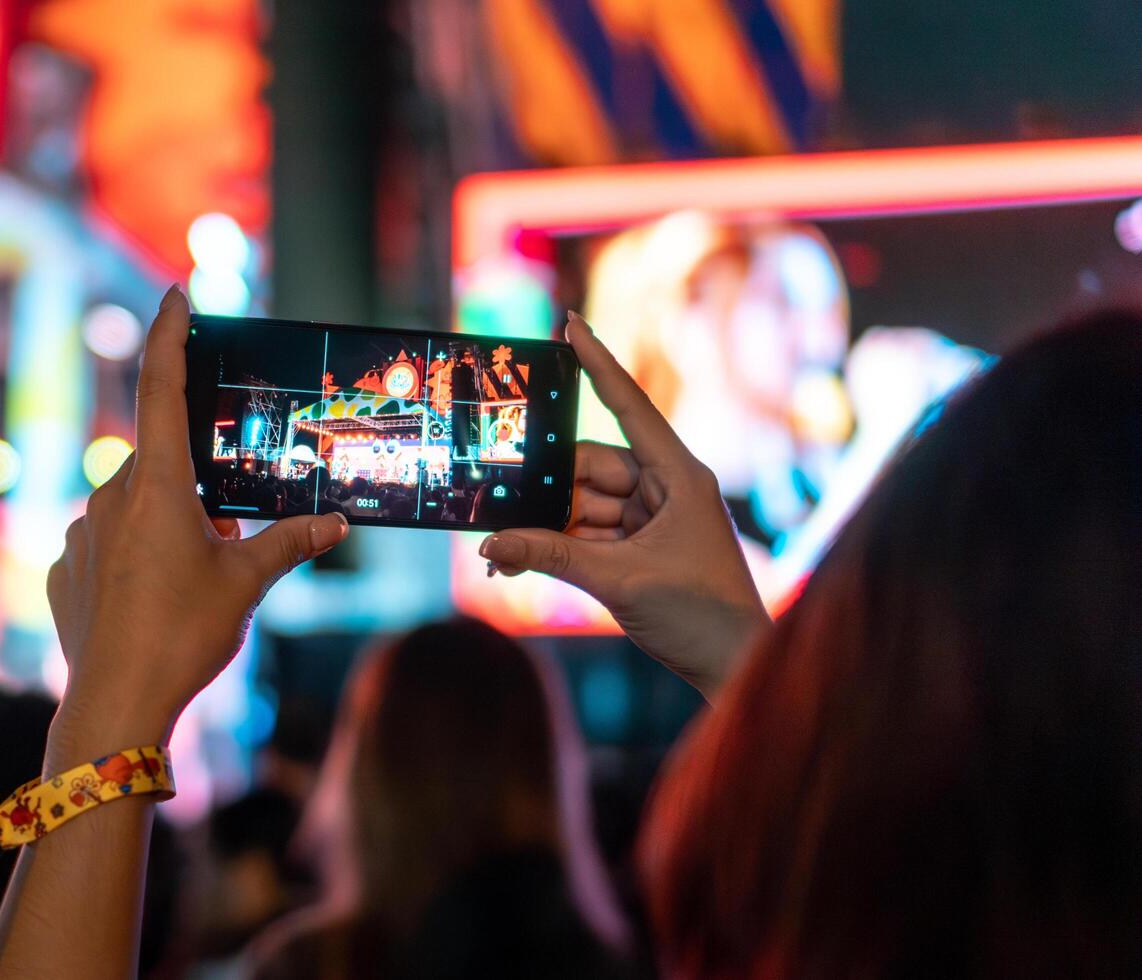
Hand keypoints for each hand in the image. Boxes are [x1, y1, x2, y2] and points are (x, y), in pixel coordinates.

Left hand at [45, 286, 349, 764]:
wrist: (116, 706)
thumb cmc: (184, 637)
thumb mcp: (248, 585)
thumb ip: (289, 542)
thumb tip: (335, 521)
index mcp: (155, 486)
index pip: (161, 389)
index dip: (169, 337)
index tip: (174, 295)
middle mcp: (108, 498)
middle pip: (157, 467)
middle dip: (193, 488)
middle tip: (224, 532)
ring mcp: (79, 535)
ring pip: (130, 508)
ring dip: (165, 526)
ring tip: (193, 582)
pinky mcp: (63, 572)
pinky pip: (104, 548)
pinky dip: (133, 561)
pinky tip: (152, 604)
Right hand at [479, 312, 768, 696]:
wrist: (733, 666)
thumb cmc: (700, 615)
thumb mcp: (619, 580)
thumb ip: (551, 556)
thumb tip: (491, 543)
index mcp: (680, 476)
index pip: (629, 407)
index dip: (598, 365)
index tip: (571, 324)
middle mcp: (666, 489)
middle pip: (590, 468)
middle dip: (545, 489)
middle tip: (496, 502)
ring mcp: (653, 520)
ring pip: (582, 505)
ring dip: (544, 527)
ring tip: (502, 549)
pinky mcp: (640, 550)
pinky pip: (587, 536)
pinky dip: (556, 548)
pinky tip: (518, 560)